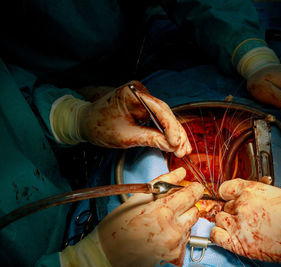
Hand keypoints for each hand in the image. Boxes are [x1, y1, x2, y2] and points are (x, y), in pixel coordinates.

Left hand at [52, 80, 190, 157]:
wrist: (85, 122)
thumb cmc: (99, 126)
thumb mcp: (126, 137)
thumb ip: (151, 139)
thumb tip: (172, 146)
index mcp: (133, 94)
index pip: (159, 110)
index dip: (171, 129)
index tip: (178, 145)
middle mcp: (140, 91)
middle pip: (165, 113)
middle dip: (175, 133)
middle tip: (184, 150)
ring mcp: (143, 97)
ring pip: (164, 116)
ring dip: (174, 133)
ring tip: (183, 149)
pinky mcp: (144, 104)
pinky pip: (159, 118)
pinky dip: (166, 130)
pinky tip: (175, 141)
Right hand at [61, 168, 204, 266]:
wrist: (109, 252)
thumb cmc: (119, 225)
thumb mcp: (140, 197)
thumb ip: (164, 182)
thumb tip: (180, 173)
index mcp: (163, 209)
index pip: (193, 194)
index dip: (194, 188)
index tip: (193, 187)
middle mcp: (172, 227)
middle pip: (195, 210)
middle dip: (188, 205)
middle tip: (174, 205)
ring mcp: (174, 242)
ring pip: (190, 225)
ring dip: (182, 221)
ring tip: (164, 221)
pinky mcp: (174, 254)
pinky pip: (185, 239)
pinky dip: (178, 235)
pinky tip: (163, 233)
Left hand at [210, 179, 280, 264]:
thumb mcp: (277, 193)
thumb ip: (259, 195)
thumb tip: (253, 199)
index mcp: (251, 189)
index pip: (226, 188)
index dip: (227, 195)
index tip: (230, 199)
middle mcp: (242, 204)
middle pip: (225, 206)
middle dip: (233, 211)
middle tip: (245, 218)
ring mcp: (238, 223)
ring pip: (219, 219)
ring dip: (226, 223)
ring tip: (240, 228)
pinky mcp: (238, 242)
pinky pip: (216, 236)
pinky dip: (219, 236)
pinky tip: (230, 238)